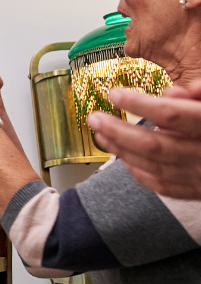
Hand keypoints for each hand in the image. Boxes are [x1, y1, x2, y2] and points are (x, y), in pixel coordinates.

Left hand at [89, 81, 200, 199]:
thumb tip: (177, 93)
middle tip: (93, 117)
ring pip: (154, 167)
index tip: (115, 92)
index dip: (141, 103)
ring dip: (121, 150)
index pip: (173, 115)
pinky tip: (123, 158)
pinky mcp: (200, 192)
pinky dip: (140, 173)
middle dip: (118, 130)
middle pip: (155, 145)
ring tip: (99, 132)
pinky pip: (165, 186)